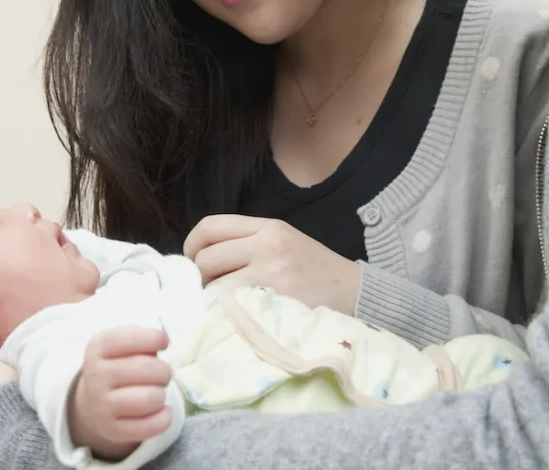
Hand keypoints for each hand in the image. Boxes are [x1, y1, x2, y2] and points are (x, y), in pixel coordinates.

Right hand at [69, 327, 173, 460]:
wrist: (93, 403)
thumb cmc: (118, 366)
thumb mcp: (122, 345)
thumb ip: (144, 340)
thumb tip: (164, 341)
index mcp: (98, 348)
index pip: (132, 338)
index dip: (155, 338)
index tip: (163, 342)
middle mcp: (95, 376)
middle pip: (148, 368)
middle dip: (163, 370)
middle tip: (160, 374)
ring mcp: (101, 406)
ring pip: (152, 398)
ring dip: (161, 394)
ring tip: (155, 392)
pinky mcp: (113, 431)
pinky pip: (153, 424)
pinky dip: (165, 417)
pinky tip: (160, 410)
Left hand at [184, 215, 359, 314]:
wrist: (356, 294)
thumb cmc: (316, 272)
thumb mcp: (284, 242)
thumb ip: (247, 244)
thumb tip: (201, 261)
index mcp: (268, 227)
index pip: (210, 227)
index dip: (192, 246)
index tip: (194, 263)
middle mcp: (267, 246)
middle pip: (206, 258)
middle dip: (201, 279)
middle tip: (213, 293)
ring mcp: (270, 275)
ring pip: (213, 287)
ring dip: (212, 301)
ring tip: (228, 308)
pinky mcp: (274, 302)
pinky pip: (230, 309)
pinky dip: (225, 316)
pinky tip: (235, 320)